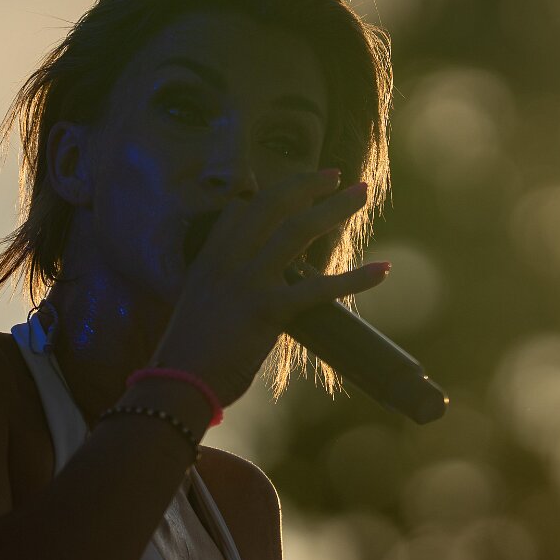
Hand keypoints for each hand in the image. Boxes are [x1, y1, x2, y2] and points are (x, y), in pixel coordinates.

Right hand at [149, 169, 390, 408]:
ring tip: (362, 194)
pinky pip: (321, 287)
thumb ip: (222, 290)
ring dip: (335, 208)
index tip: (298, 187)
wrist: (177, 384)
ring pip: (299, 231)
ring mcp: (248, 281)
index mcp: (210, 258)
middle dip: (307, 185)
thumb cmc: (188, 356)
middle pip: (273, 206)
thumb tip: (245, 295)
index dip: (272, 194)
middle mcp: (228, 260)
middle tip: (336, 174)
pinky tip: (382, 268)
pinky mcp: (268, 309)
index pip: (241, 210)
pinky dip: (355, 278)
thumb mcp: (197, 307)